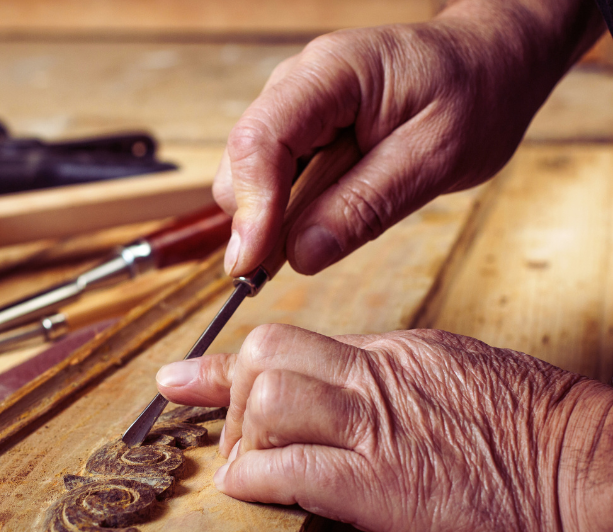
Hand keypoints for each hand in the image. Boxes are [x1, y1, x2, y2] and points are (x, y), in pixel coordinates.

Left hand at [156, 324, 612, 531]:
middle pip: (267, 355)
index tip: (182, 376)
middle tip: (237, 440)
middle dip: (231, 398)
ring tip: (251, 469)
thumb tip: (340, 395)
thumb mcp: (457, 382)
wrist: (596, 478)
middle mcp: (379, 377)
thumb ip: (391, 383)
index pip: (291, 341)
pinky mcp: (384, 485)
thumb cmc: (536, 440)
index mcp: (395, 353)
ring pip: (269, 399)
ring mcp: (380, 428)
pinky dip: (256, 481)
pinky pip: (291, 468)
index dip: (226, 365)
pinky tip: (254, 493)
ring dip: (241, 439)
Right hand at [215, 0, 603, 276]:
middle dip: (256, 220)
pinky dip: (286, 211)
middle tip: (289, 268)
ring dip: (272, 218)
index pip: (261, 141)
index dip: (251, 209)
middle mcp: (297, 84)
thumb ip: (366, 206)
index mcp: (331, 74)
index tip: (251, 267)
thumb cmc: (474, 95)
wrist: (489, 64)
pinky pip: (273, 179)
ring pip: (249, 175)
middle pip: (241, 162)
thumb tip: (300, 255)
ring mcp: (293, 107)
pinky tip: (322, 221)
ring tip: (323, 238)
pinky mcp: (300, 130)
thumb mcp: (437, 157)